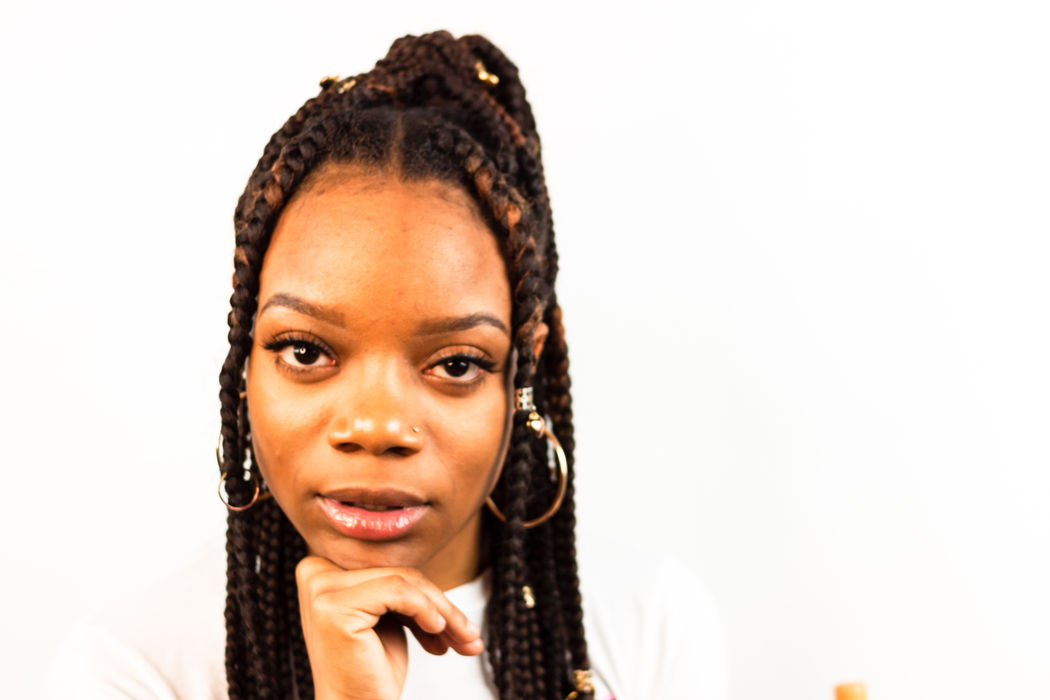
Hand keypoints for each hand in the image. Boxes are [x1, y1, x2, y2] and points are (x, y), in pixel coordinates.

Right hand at [296, 556, 484, 699]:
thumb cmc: (372, 667)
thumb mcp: (389, 614)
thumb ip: (399, 583)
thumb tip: (435, 546)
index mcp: (322, 567)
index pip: (390, 566)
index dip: (426, 594)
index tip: (452, 624)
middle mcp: (314, 571)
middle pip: (399, 572)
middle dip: (440, 605)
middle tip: (469, 635)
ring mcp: (320, 588)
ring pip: (405, 581)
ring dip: (443, 612)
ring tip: (462, 640)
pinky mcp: (333, 606)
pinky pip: (398, 591)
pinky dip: (427, 610)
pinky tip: (436, 631)